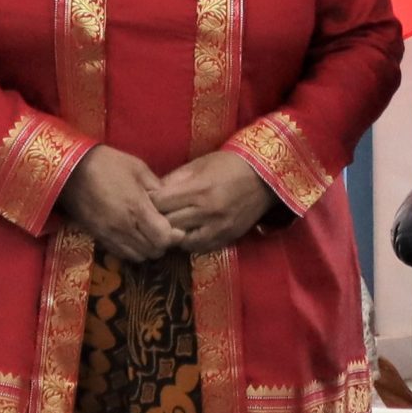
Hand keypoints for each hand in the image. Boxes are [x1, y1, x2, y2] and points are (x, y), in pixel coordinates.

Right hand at [59, 147, 182, 262]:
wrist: (71, 170)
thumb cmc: (108, 164)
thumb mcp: (138, 168)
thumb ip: (157, 188)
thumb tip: (170, 202)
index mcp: (137, 208)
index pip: (164, 238)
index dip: (174, 236)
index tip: (176, 227)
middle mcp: (124, 227)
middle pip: (153, 251)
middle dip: (163, 243)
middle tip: (163, 230)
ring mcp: (110, 235)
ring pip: (138, 256)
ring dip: (148, 249)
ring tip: (148, 234)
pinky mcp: (98, 238)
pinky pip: (121, 254)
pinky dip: (132, 250)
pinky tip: (133, 236)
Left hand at [152, 152, 274, 252]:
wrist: (265, 178)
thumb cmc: (230, 165)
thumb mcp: (199, 165)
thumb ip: (174, 179)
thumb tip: (150, 192)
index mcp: (199, 189)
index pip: (160, 203)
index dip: (148, 201)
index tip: (145, 199)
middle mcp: (208, 212)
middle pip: (167, 223)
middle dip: (156, 218)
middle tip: (152, 214)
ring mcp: (218, 228)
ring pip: (180, 240)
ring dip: (172, 233)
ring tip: (170, 224)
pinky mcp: (226, 239)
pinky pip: (197, 248)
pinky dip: (188, 241)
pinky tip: (188, 231)